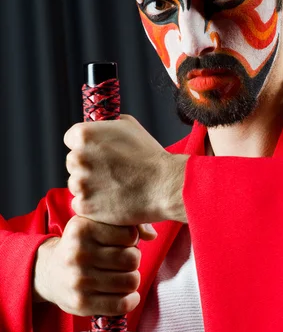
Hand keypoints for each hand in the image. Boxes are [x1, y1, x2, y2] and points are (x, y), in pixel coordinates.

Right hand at [32, 215, 156, 314]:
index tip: (124, 242)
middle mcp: (78, 253)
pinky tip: (127, 295)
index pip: (130, 234)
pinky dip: (131, 300)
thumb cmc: (83, 244)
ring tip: (122, 275)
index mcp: (82, 228)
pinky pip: (122, 304)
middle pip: (132, 258)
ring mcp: (79, 280)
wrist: (50, 272)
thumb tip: (152, 235)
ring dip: (132, 279)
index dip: (133, 239)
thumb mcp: (96, 223)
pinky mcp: (81, 304)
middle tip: (123, 261)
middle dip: (133, 260)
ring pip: (131, 281)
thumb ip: (126, 221)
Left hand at [64, 115, 187, 224]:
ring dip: (90, 186)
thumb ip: (105, 126)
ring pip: (76, 184)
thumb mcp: (128, 126)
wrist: (163, 185)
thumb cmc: (149, 155)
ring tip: (114, 186)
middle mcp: (77, 157)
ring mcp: (80, 183)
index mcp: (84, 135)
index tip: (99, 153)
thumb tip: (97, 126)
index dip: (86, 146)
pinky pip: (81, 204)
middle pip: (73, 163)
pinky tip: (112, 199)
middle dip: (88, 167)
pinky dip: (93, 205)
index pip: (70, 139)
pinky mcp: (84, 205)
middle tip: (110, 172)